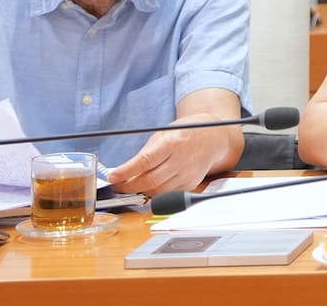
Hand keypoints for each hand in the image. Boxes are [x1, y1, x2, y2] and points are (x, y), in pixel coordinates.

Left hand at [106, 123, 236, 195]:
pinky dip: (155, 193)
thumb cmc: (185, 133)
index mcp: (172, 143)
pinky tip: (149, 187)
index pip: (144, 161)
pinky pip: (168, 194)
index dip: (125, 172)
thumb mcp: (164, 134)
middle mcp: (181, 160)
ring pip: (156, 191)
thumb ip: (147, 153)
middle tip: (118, 186)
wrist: (214, 136)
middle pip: (149, 180)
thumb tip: (125, 171)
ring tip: (131, 186)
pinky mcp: (191, 184)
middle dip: (128, 186)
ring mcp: (187, 174)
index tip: (112, 177)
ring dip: (140, 191)